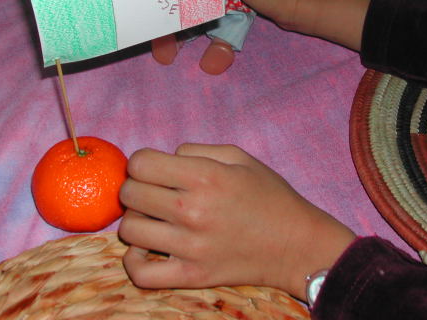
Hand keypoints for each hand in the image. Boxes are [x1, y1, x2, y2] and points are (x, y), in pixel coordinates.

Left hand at [118, 143, 355, 300]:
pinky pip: (141, 273)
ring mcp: (190, 247)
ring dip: (137, 219)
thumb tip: (165, 159)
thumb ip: (196, 150)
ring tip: (154, 218)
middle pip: (130, 193)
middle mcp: (193, 210)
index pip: (140, 164)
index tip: (153, 169)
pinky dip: (134, 261)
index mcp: (205, 176)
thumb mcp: (239, 157)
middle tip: (153, 191)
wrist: (296, 244)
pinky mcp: (192, 276)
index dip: (142, 162)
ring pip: (130, 229)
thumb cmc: (269, 196)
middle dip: (137, 187)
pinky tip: (146, 248)